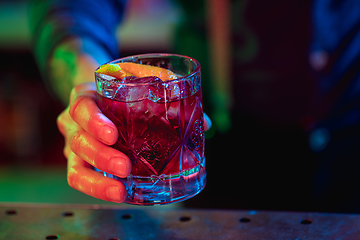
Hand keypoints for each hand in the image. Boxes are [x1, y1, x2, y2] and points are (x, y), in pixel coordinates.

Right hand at [57, 82, 211, 202]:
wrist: (99, 92)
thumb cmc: (120, 88)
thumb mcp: (137, 80)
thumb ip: (168, 93)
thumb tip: (204, 124)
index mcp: (86, 98)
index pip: (81, 108)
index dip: (94, 122)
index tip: (113, 135)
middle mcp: (75, 124)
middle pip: (77, 142)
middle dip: (101, 157)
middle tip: (125, 167)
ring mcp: (76, 146)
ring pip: (75, 168)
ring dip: (97, 182)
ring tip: (120, 191)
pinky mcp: (82, 164)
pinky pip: (83, 180)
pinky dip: (99, 189)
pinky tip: (120, 194)